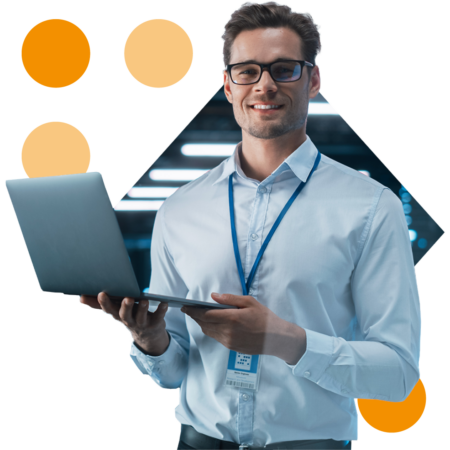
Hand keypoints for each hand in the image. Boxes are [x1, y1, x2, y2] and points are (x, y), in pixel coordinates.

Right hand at [79, 292, 169, 354]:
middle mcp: (129, 320)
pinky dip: (161, 310)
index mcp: (118, 315)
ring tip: (144, 300)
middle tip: (127, 298)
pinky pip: (159, 317)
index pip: (109, 309)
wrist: (148, 335)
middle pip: (125, 315)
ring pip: (141, 317)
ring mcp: (142, 323)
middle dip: (125, 306)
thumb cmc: (130, 315)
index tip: (101, 293)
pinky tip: (164, 302)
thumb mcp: (116, 310)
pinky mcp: (155, 323)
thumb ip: (99, 304)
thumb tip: (80, 298)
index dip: (105, 302)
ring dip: (142, 309)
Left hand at [181, 292, 295, 357]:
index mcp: (232, 318)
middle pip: (204, 324)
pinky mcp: (231, 347)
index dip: (193, 310)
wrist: (276, 338)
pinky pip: (216, 337)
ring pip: (208, 331)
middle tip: (188, 309)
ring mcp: (229, 341)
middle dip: (194, 316)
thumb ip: (230, 299)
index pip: (206, 314)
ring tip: (198, 315)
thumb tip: (213, 296)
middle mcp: (228, 331)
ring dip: (201, 323)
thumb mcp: (249, 302)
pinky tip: (211, 324)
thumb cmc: (265, 317)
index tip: (185, 306)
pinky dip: (210, 330)